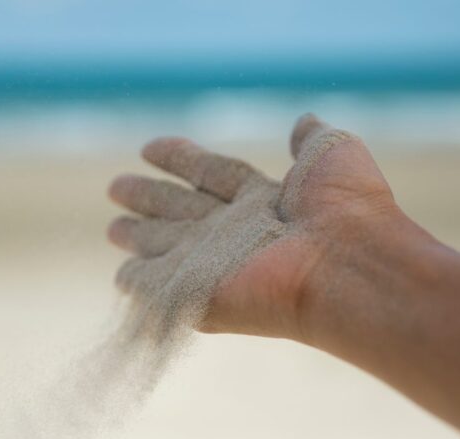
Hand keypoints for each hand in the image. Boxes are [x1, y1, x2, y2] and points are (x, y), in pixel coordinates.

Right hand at [107, 114, 409, 343]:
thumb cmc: (345, 208)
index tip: (149, 147)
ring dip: (140, 237)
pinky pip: (162, 289)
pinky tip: (123, 278)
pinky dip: (141, 284)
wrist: (345, 264)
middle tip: (115, 188)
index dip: (180, 159)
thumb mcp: (332, 153)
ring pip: (168, 246)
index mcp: (263, 199)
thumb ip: (311, 139)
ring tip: (114, 229)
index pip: (211, 174)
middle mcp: (237, 232)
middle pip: (182, 209)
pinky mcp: (202, 297)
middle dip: (149, 197)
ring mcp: (218, 266)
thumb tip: (303, 121)